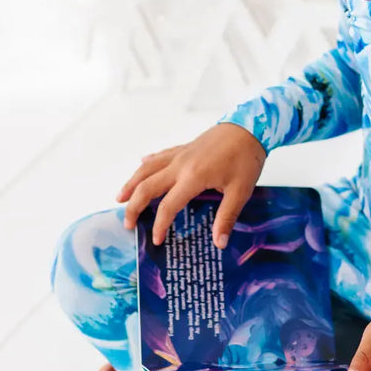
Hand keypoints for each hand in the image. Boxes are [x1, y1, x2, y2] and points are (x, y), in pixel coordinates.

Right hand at [117, 123, 266, 246]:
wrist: (249, 126)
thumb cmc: (246, 158)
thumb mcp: (240, 191)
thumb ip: (227, 217)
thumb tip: (219, 243)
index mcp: (193, 177)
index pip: (168, 206)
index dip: (160, 225)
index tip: (156, 240)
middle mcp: (180, 165)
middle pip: (146, 186)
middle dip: (133, 207)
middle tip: (127, 224)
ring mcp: (179, 154)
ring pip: (146, 169)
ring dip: (131, 184)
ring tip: (121, 198)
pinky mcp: (183, 147)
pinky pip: (158, 157)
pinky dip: (146, 165)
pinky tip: (141, 166)